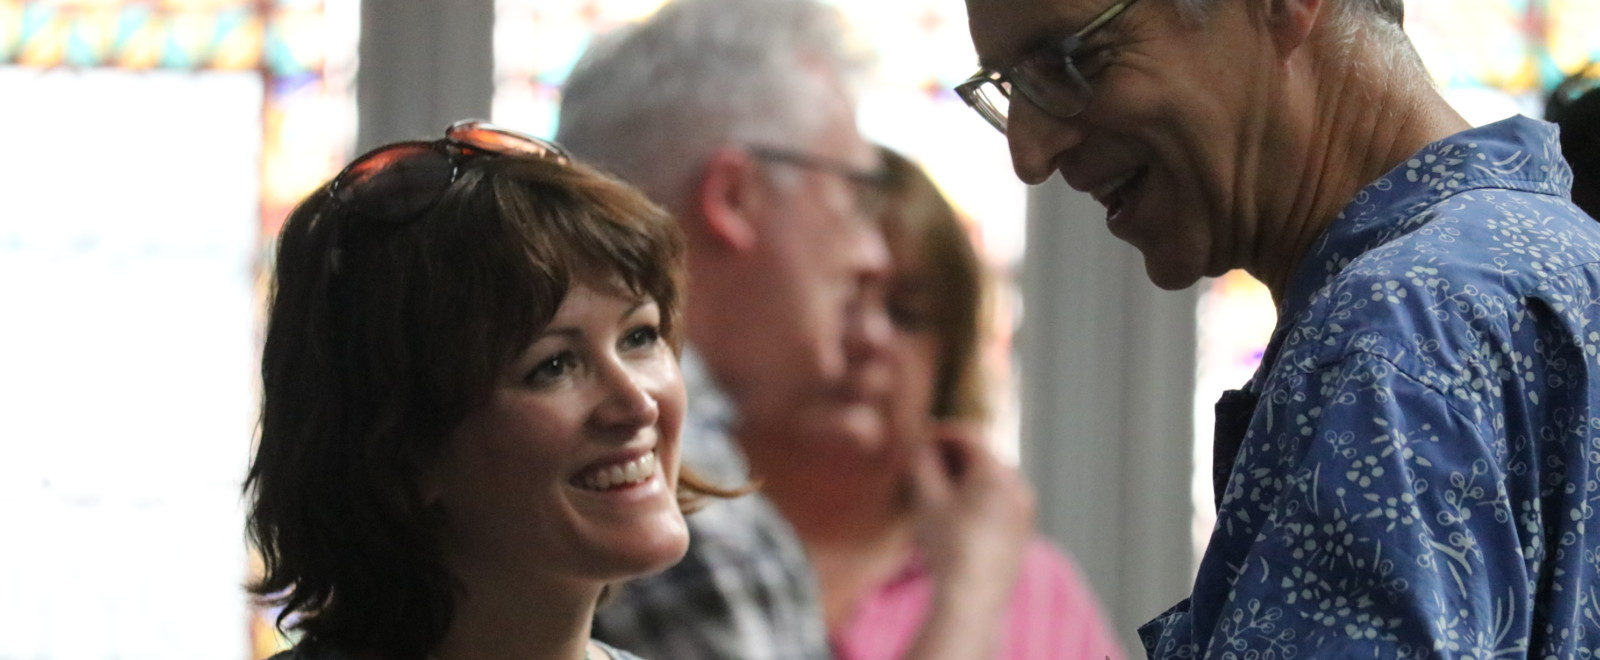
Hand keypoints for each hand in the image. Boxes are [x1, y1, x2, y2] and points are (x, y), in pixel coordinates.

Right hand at [908, 421, 1034, 610]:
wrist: (973, 598)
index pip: (969, 436)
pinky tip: (955, 513)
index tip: (921, 439)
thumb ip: (922, 465)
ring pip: (991, 480)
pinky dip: (978, 497)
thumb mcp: (927, 501)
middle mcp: (1018, 486)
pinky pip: (999, 500)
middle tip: (926, 462)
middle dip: (953, 456)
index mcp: (998, 473)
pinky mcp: (1022, 530)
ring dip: (965, 477)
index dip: (941, 432)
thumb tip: (922, 448)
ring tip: (937, 489)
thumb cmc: (949, 547)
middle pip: (983, 456)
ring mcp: (1024, 509)